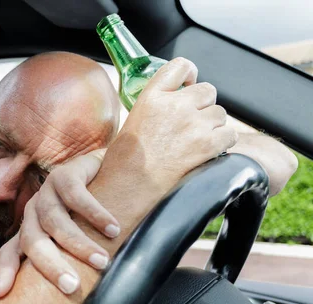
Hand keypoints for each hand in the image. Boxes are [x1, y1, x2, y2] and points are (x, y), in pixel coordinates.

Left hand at [0, 149, 119, 296]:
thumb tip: (73, 298)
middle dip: (50, 265)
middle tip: (71, 286)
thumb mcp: (76, 239)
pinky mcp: (66, 173)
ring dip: (78, 243)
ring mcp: (47, 191)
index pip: (10, 251)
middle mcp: (34, 211)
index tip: (2, 292)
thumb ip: (68, 261)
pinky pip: (75, 195)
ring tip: (102, 261)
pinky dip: (95, 214)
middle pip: (32, 240)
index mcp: (31, 229)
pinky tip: (113, 229)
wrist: (109, 172)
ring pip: (53, 220)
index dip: (4, 270)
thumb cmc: (91, 217)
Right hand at [113, 57, 238, 190]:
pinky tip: (208, 150)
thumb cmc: (126, 160)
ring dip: (213, 125)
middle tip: (192, 122)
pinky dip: (223, 142)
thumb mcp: (132, 121)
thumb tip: (172, 104)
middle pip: (207, 90)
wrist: (131, 185)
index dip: (190, 73)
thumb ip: (155, 106)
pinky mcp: (208, 144)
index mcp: (153, 97)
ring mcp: (194, 124)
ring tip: (196, 141)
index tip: (189, 85)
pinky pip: (230, 134)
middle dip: (203, 105)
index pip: (180, 66)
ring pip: (220, 113)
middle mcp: (175, 106)